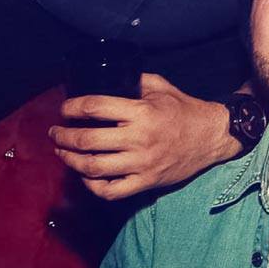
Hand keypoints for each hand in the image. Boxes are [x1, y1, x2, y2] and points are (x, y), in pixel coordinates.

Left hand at [51, 73, 236, 199]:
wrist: (213, 136)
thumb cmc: (185, 109)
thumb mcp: (162, 87)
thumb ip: (135, 80)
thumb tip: (109, 76)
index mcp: (142, 112)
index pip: (95, 107)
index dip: (72, 107)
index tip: (65, 109)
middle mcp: (140, 139)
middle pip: (87, 141)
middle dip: (63, 136)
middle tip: (55, 133)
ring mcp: (142, 164)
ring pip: (94, 168)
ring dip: (71, 160)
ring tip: (63, 152)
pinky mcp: (147, 182)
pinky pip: (112, 191)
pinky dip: (93, 186)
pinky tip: (86, 176)